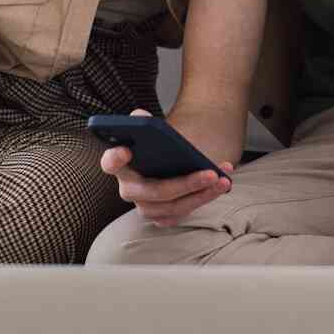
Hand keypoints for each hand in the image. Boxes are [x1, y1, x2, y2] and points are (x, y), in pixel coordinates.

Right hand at [98, 108, 234, 225]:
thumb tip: (140, 116)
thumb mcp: (153, 132)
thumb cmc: (160, 147)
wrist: (172, 161)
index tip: (127, 150)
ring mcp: (145, 206)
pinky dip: (204, 199)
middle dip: (184, 183)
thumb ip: (144, 123)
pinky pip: (183, 213)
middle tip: (210, 173)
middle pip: (153, 191)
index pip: (110, 162)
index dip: (115, 158)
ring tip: (223, 179)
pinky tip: (221, 185)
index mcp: (120, 165)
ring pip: (172, 206)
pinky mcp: (162, 216)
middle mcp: (129, 189)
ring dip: (201, 194)